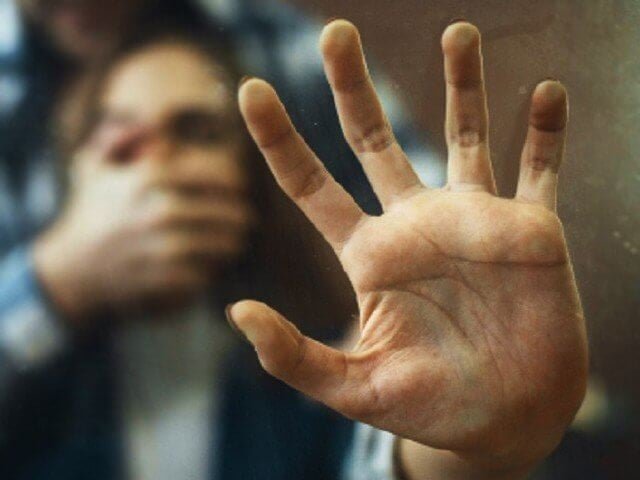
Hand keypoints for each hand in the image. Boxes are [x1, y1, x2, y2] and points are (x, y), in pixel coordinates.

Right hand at [35, 127, 252, 322]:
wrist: (71, 270)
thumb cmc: (92, 212)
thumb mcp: (94, 166)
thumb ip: (120, 137)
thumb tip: (150, 123)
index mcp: (149, 176)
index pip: (215, 172)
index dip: (233, 179)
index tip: (239, 185)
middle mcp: (157, 210)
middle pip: (225, 211)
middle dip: (239, 214)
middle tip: (246, 217)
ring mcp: (161, 247)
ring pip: (220, 244)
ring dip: (232, 242)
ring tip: (236, 239)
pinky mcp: (162, 280)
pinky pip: (205, 273)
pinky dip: (213, 269)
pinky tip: (215, 264)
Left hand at [228, 20, 587, 477]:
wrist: (505, 420)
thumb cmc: (429, 407)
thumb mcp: (354, 387)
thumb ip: (294, 357)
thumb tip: (235, 313)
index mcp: (370, 255)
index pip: (310, 186)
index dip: (279, 139)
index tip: (249, 90)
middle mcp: (417, 225)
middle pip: (374, 140)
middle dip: (351, 86)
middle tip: (335, 32)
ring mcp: (475, 221)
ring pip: (463, 136)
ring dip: (461, 85)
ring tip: (457, 32)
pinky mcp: (531, 231)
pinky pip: (540, 170)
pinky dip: (545, 133)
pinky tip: (545, 93)